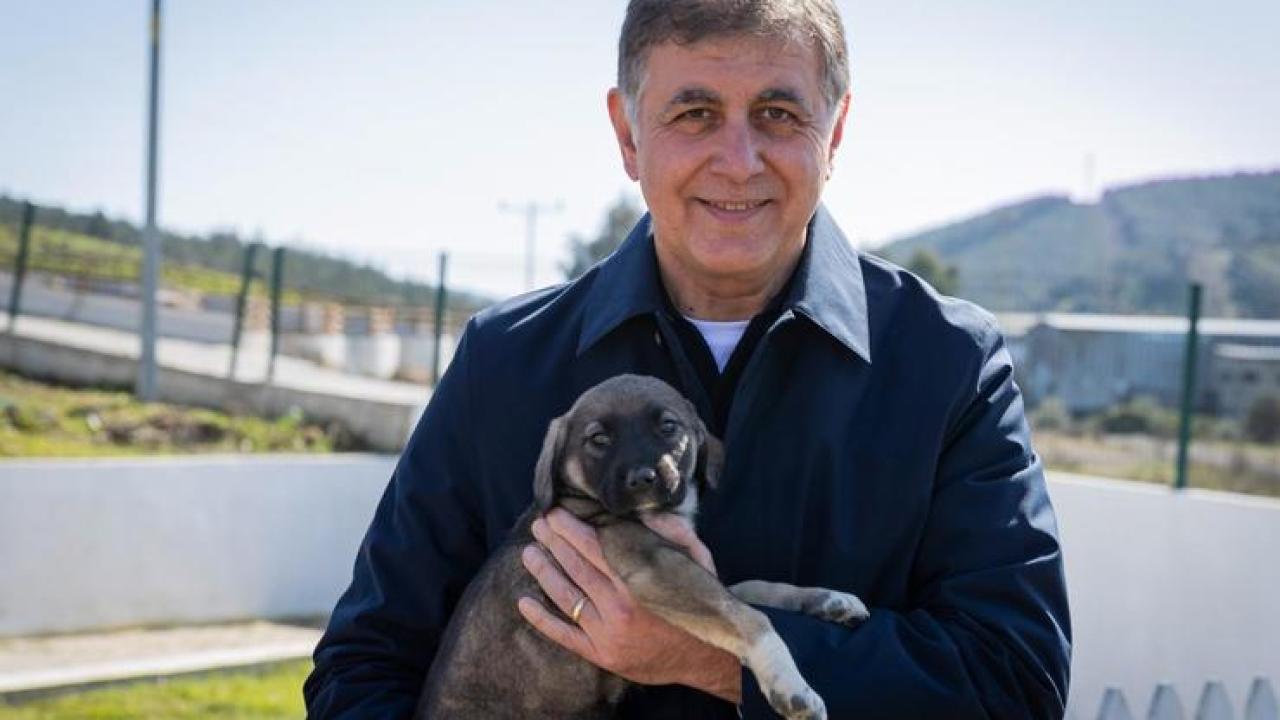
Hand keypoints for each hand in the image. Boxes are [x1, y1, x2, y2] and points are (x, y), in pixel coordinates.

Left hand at [517, 509, 740, 702]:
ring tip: (529, 553)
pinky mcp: (600, 654)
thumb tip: (648, 512)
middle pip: (575, 567)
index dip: (570, 529)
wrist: (709, 658)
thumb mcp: (699, 564)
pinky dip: (541, 619)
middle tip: (538, 525)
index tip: (555, 514)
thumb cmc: (700, 606)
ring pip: (565, 596)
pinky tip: (524, 602)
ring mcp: (606, 632)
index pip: (594, 547)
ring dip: (543, 571)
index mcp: (639, 581)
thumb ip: (675, 534)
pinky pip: (563, 634)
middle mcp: (618, 605)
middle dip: (553, 543)